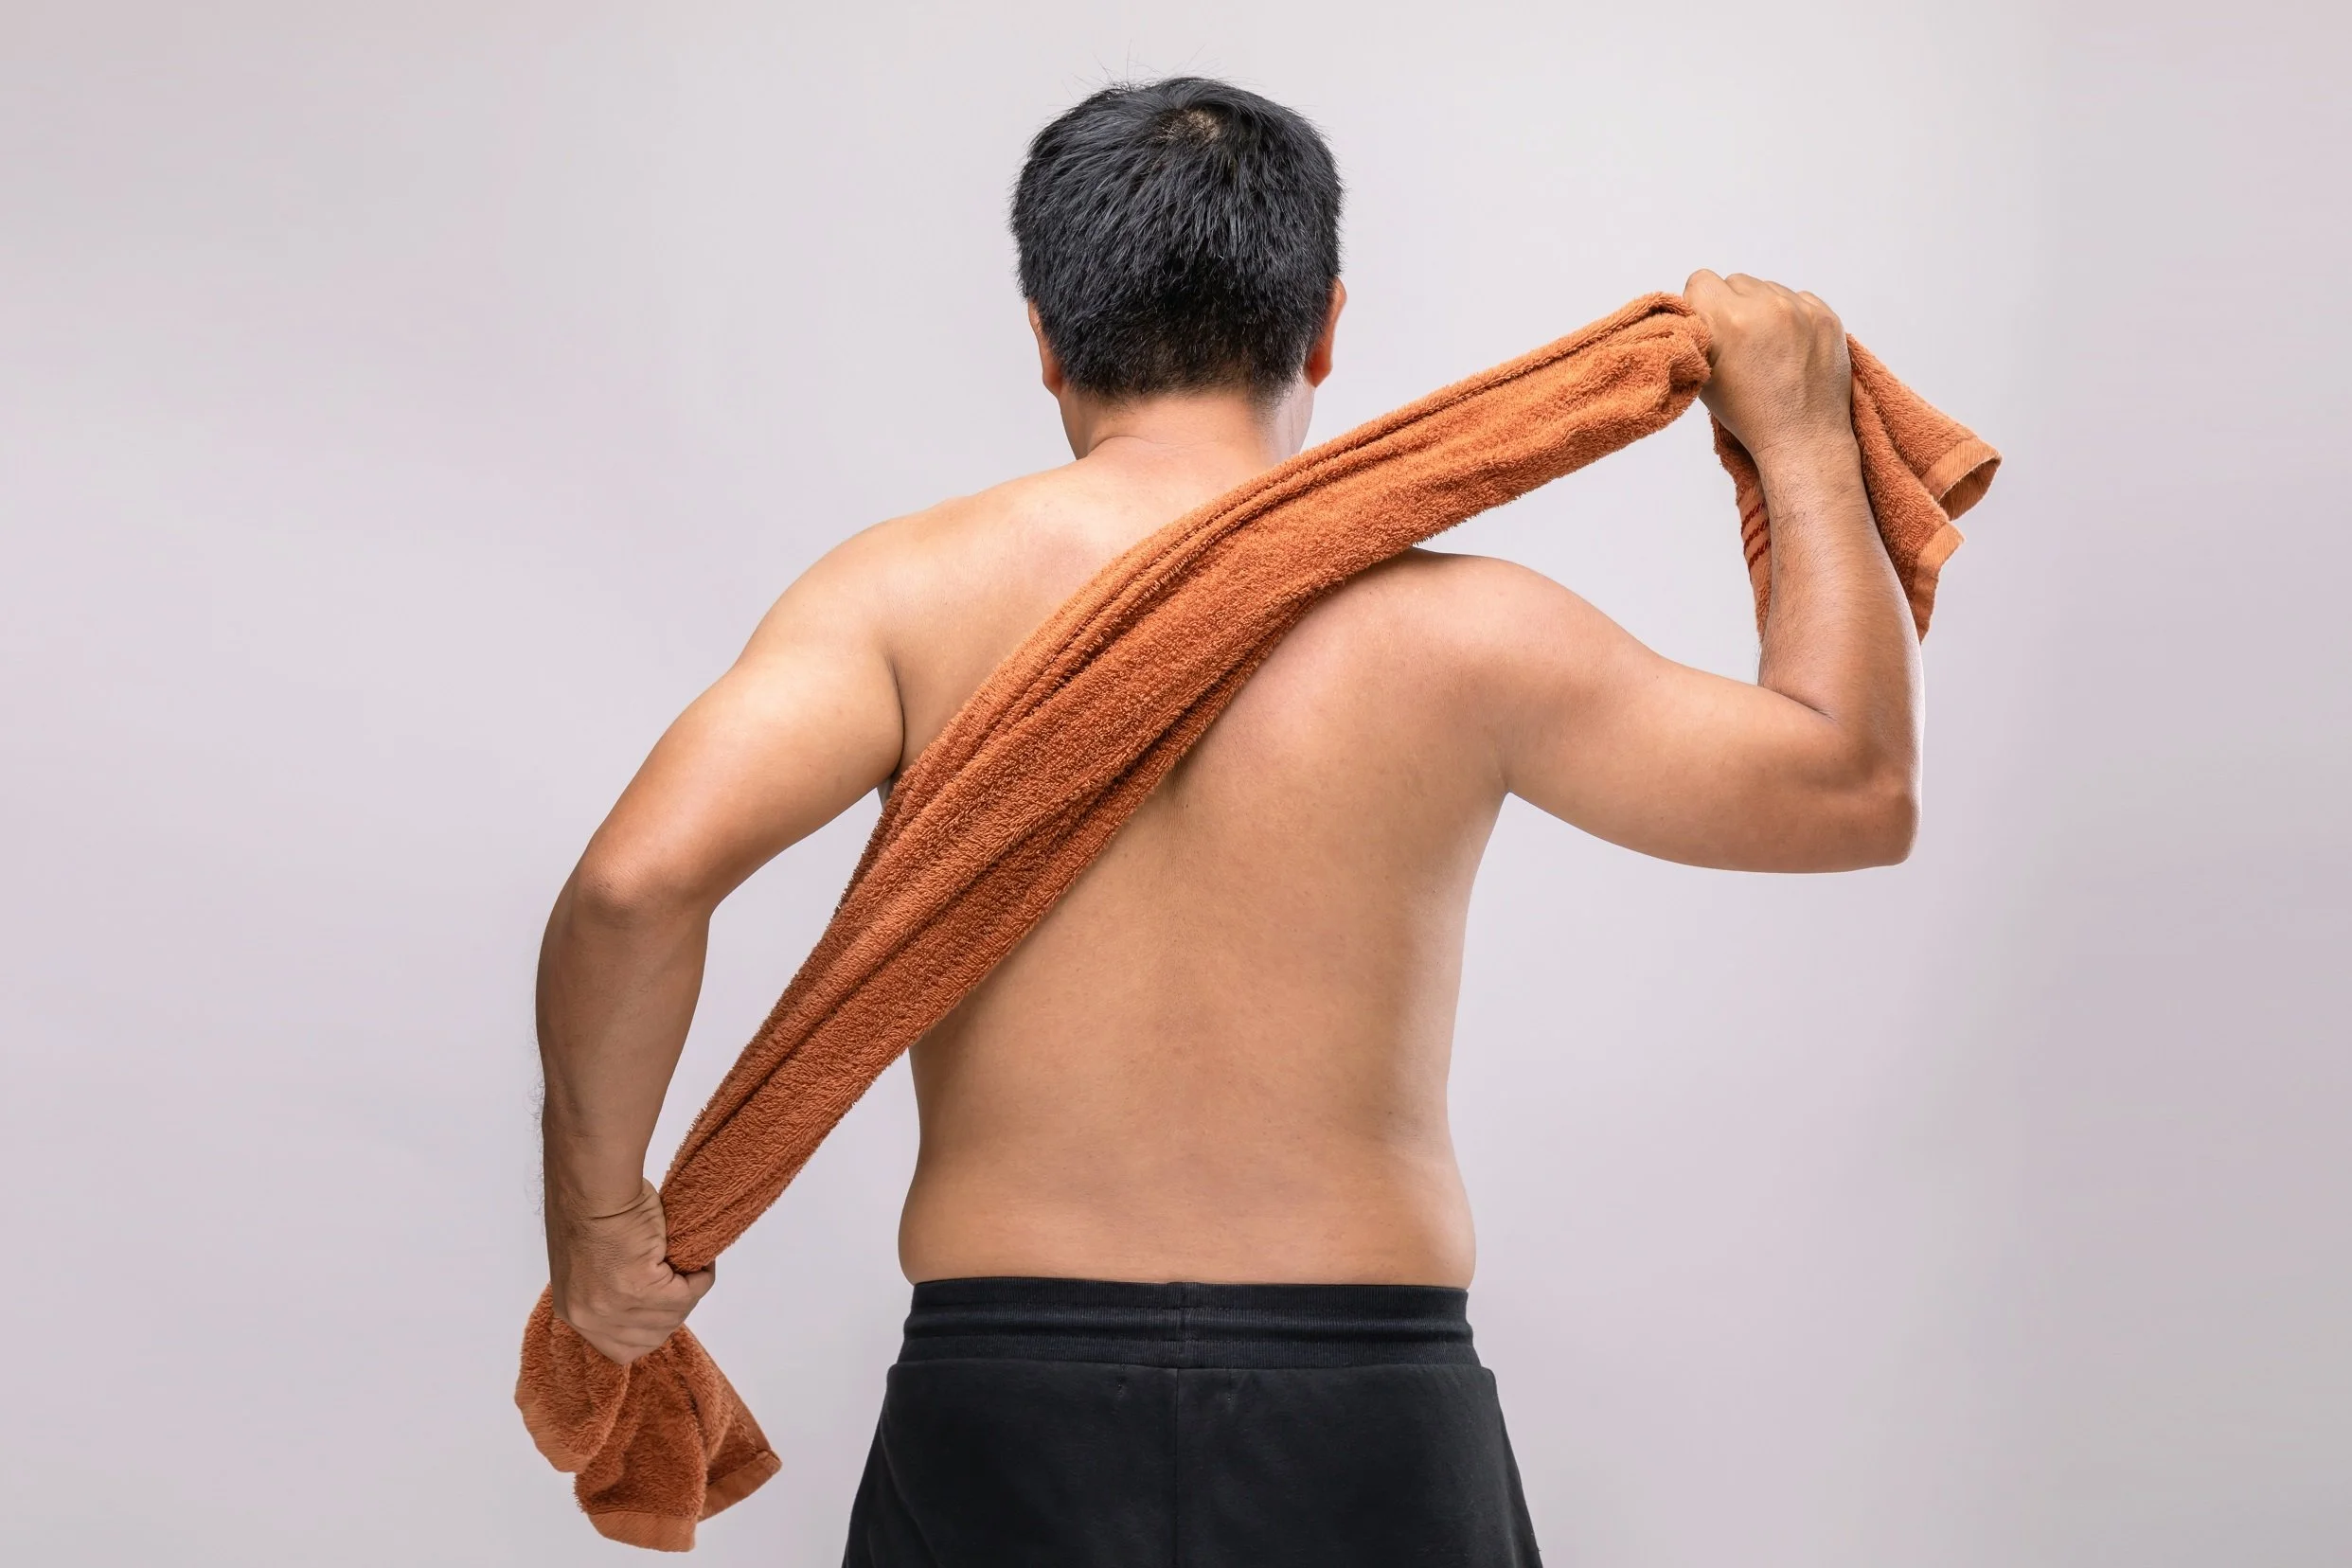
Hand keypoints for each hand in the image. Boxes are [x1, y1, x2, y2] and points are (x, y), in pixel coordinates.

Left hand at [546, 1179, 714, 1365]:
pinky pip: (689, 1293)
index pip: (622, 1349)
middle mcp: (590, 1318)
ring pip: (674, 1315)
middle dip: (674, 1311)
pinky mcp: (641, 1288)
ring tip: (693, 1265)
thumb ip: (611, 1290)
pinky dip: (701, 1276)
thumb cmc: (591, 1210)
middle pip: (653, 1337)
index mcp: (575, 1313)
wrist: (594, 1186)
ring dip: (690, 1291)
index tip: (664, 1304)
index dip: (650, 1328)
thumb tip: (645, 1298)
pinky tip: (699, 1260)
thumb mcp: (591, 1267)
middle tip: (684, 1280)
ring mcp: (614, 1307)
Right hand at [1682, 270, 1854, 459]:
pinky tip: (1790, 347)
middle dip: (1733, 305)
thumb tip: (1695, 310)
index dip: (1700, 305)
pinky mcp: (1825, 315)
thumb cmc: (1750, 415)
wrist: (1803, 438)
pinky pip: (1798, 298)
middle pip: (1735, 281)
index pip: (1701, 281)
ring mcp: (1799, 309)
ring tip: (1768, 347)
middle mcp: (1764, 307)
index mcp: (1727, 321)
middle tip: (1740, 341)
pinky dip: (1792, 316)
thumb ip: (1698, 335)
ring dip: (1763, 309)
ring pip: (1768, 287)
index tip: (1709, 327)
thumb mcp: (1704, 377)